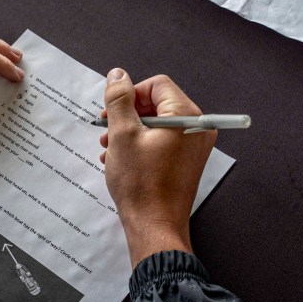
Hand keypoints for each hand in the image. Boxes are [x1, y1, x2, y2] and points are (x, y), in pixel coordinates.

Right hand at [98, 70, 215, 266]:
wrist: (154, 226)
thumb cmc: (141, 184)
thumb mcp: (122, 135)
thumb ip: (119, 100)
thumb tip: (118, 75)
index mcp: (186, 116)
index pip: (157, 85)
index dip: (130, 94)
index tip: (111, 111)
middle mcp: (196, 128)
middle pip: (157, 104)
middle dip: (128, 114)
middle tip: (105, 129)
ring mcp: (193, 146)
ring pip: (157, 124)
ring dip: (130, 131)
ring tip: (108, 147)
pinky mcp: (186, 162)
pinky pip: (162, 142)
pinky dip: (140, 145)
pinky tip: (119, 159)